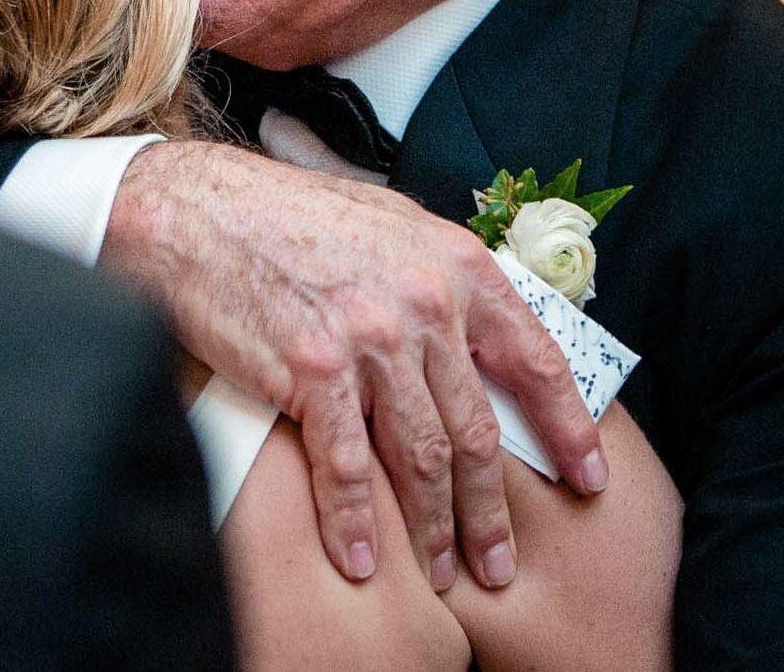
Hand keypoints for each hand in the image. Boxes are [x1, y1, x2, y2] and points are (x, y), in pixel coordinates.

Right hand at [102, 140, 607, 591]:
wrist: (197, 211)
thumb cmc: (287, 218)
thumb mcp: (389, 227)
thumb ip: (438, 281)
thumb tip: (476, 338)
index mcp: (454, 264)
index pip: (534, 358)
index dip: (566, 426)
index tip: (586, 476)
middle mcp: (422, 300)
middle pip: (475, 429)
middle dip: (491, 509)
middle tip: (498, 561)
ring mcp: (368, 337)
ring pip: (422, 455)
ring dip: (435, 526)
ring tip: (442, 571)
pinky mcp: (310, 370)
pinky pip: (346, 465)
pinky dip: (356, 521)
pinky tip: (361, 558)